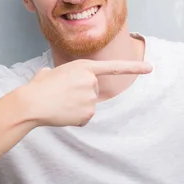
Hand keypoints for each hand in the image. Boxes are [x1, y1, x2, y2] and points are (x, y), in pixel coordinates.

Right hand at [23, 59, 151, 126]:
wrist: (32, 103)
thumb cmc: (38, 87)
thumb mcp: (49, 72)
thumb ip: (59, 75)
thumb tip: (51, 78)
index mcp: (84, 66)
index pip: (114, 67)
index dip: (134, 67)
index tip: (150, 68)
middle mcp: (92, 81)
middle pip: (93, 90)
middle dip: (79, 93)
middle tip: (61, 94)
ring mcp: (91, 98)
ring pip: (88, 104)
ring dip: (76, 106)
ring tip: (59, 103)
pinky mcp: (89, 113)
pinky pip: (84, 117)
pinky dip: (75, 117)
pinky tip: (63, 113)